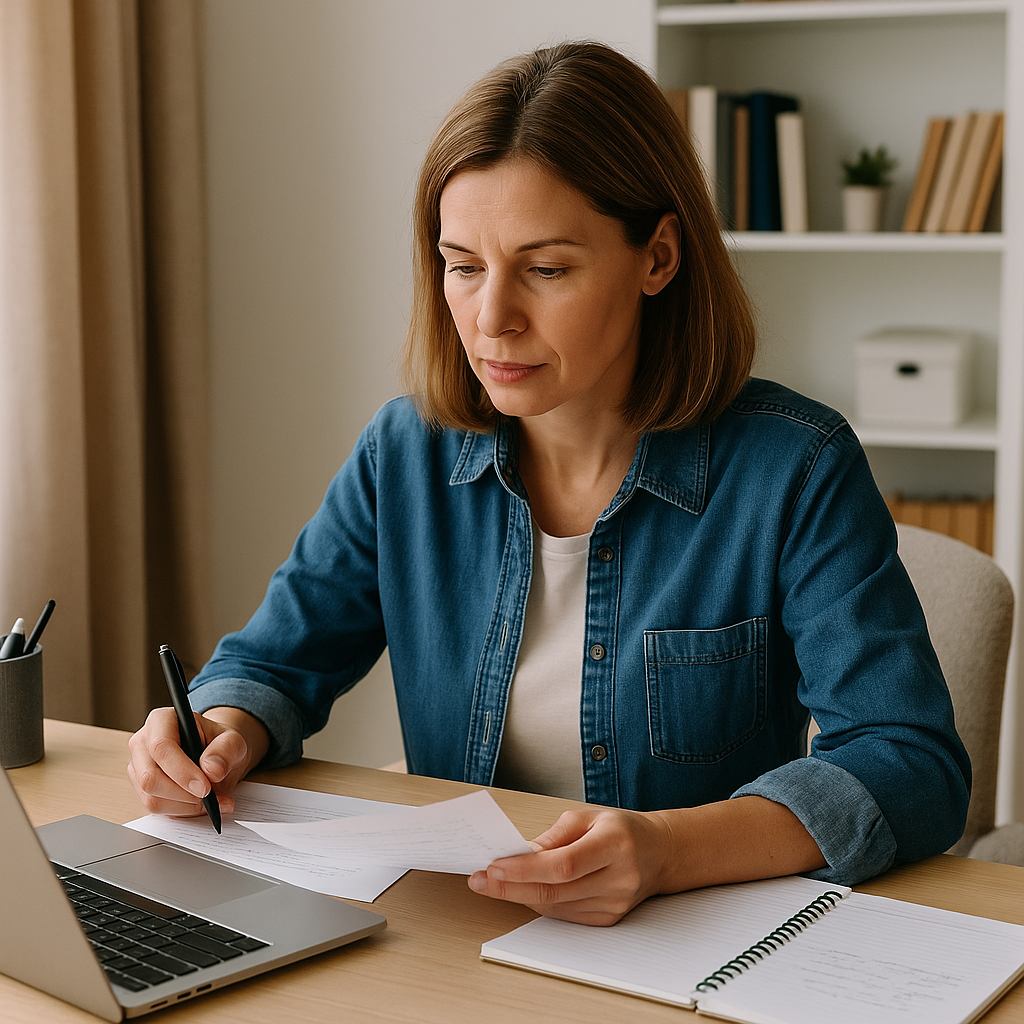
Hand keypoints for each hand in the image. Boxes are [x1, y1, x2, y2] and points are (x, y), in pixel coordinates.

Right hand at [127, 706, 267, 817]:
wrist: (216, 755)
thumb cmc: (219, 744)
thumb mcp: (233, 740)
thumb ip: (226, 750)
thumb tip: (211, 769)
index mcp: (162, 720)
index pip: (161, 747)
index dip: (182, 771)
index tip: (205, 787)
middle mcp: (143, 742)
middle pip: (150, 777)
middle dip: (184, 794)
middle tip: (212, 797)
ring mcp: (139, 767)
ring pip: (151, 798)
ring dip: (185, 806)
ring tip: (214, 801)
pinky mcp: (141, 789)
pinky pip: (156, 808)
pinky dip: (182, 811)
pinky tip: (202, 805)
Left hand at [467, 806, 673, 925]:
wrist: (659, 853)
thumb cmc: (621, 829)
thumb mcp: (588, 816)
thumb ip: (553, 837)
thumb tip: (519, 855)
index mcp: (615, 844)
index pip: (564, 864)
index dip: (525, 869)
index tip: (493, 867)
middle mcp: (618, 878)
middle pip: (556, 891)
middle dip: (511, 887)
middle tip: (480, 880)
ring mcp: (615, 904)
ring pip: (556, 907)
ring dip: (520, 896)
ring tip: (493, 883)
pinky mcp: (609, 919)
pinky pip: (565, 915)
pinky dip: (540, 903)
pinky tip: (523, 891)